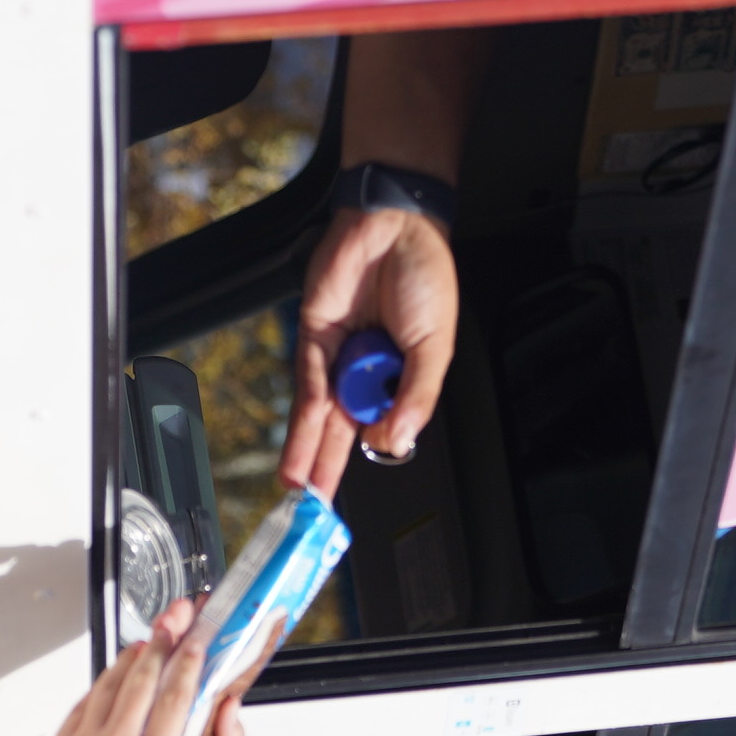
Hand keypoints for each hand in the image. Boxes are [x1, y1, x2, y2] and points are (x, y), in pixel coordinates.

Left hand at [33, 602, 253, 735]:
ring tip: (156, 632)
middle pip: (146, 675)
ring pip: (115, 677)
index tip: (200, 643)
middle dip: (167, 638)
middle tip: (181, 615)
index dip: (191, 662)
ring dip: (138, 650)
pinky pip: (90, 692)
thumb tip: (225, 731)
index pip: (176, 697)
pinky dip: (109, 673)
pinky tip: (120, 665)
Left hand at [283, 207, 458, 497]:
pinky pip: (309, 382)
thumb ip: (416, 397)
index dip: (369, 452)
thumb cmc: (425, 275)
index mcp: (395, 377)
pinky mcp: (314, 335)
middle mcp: (361, 371)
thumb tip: (398, 441)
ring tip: (300, 492)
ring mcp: (337, 356)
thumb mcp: (436, 348)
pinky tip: (301, 445)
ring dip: (307, 454)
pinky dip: (305, 415)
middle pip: (339, 431)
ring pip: (318, 416)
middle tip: (312, 512)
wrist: (398, 224)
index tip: (361, 475)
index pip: (377, 427)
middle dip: (325, 470)